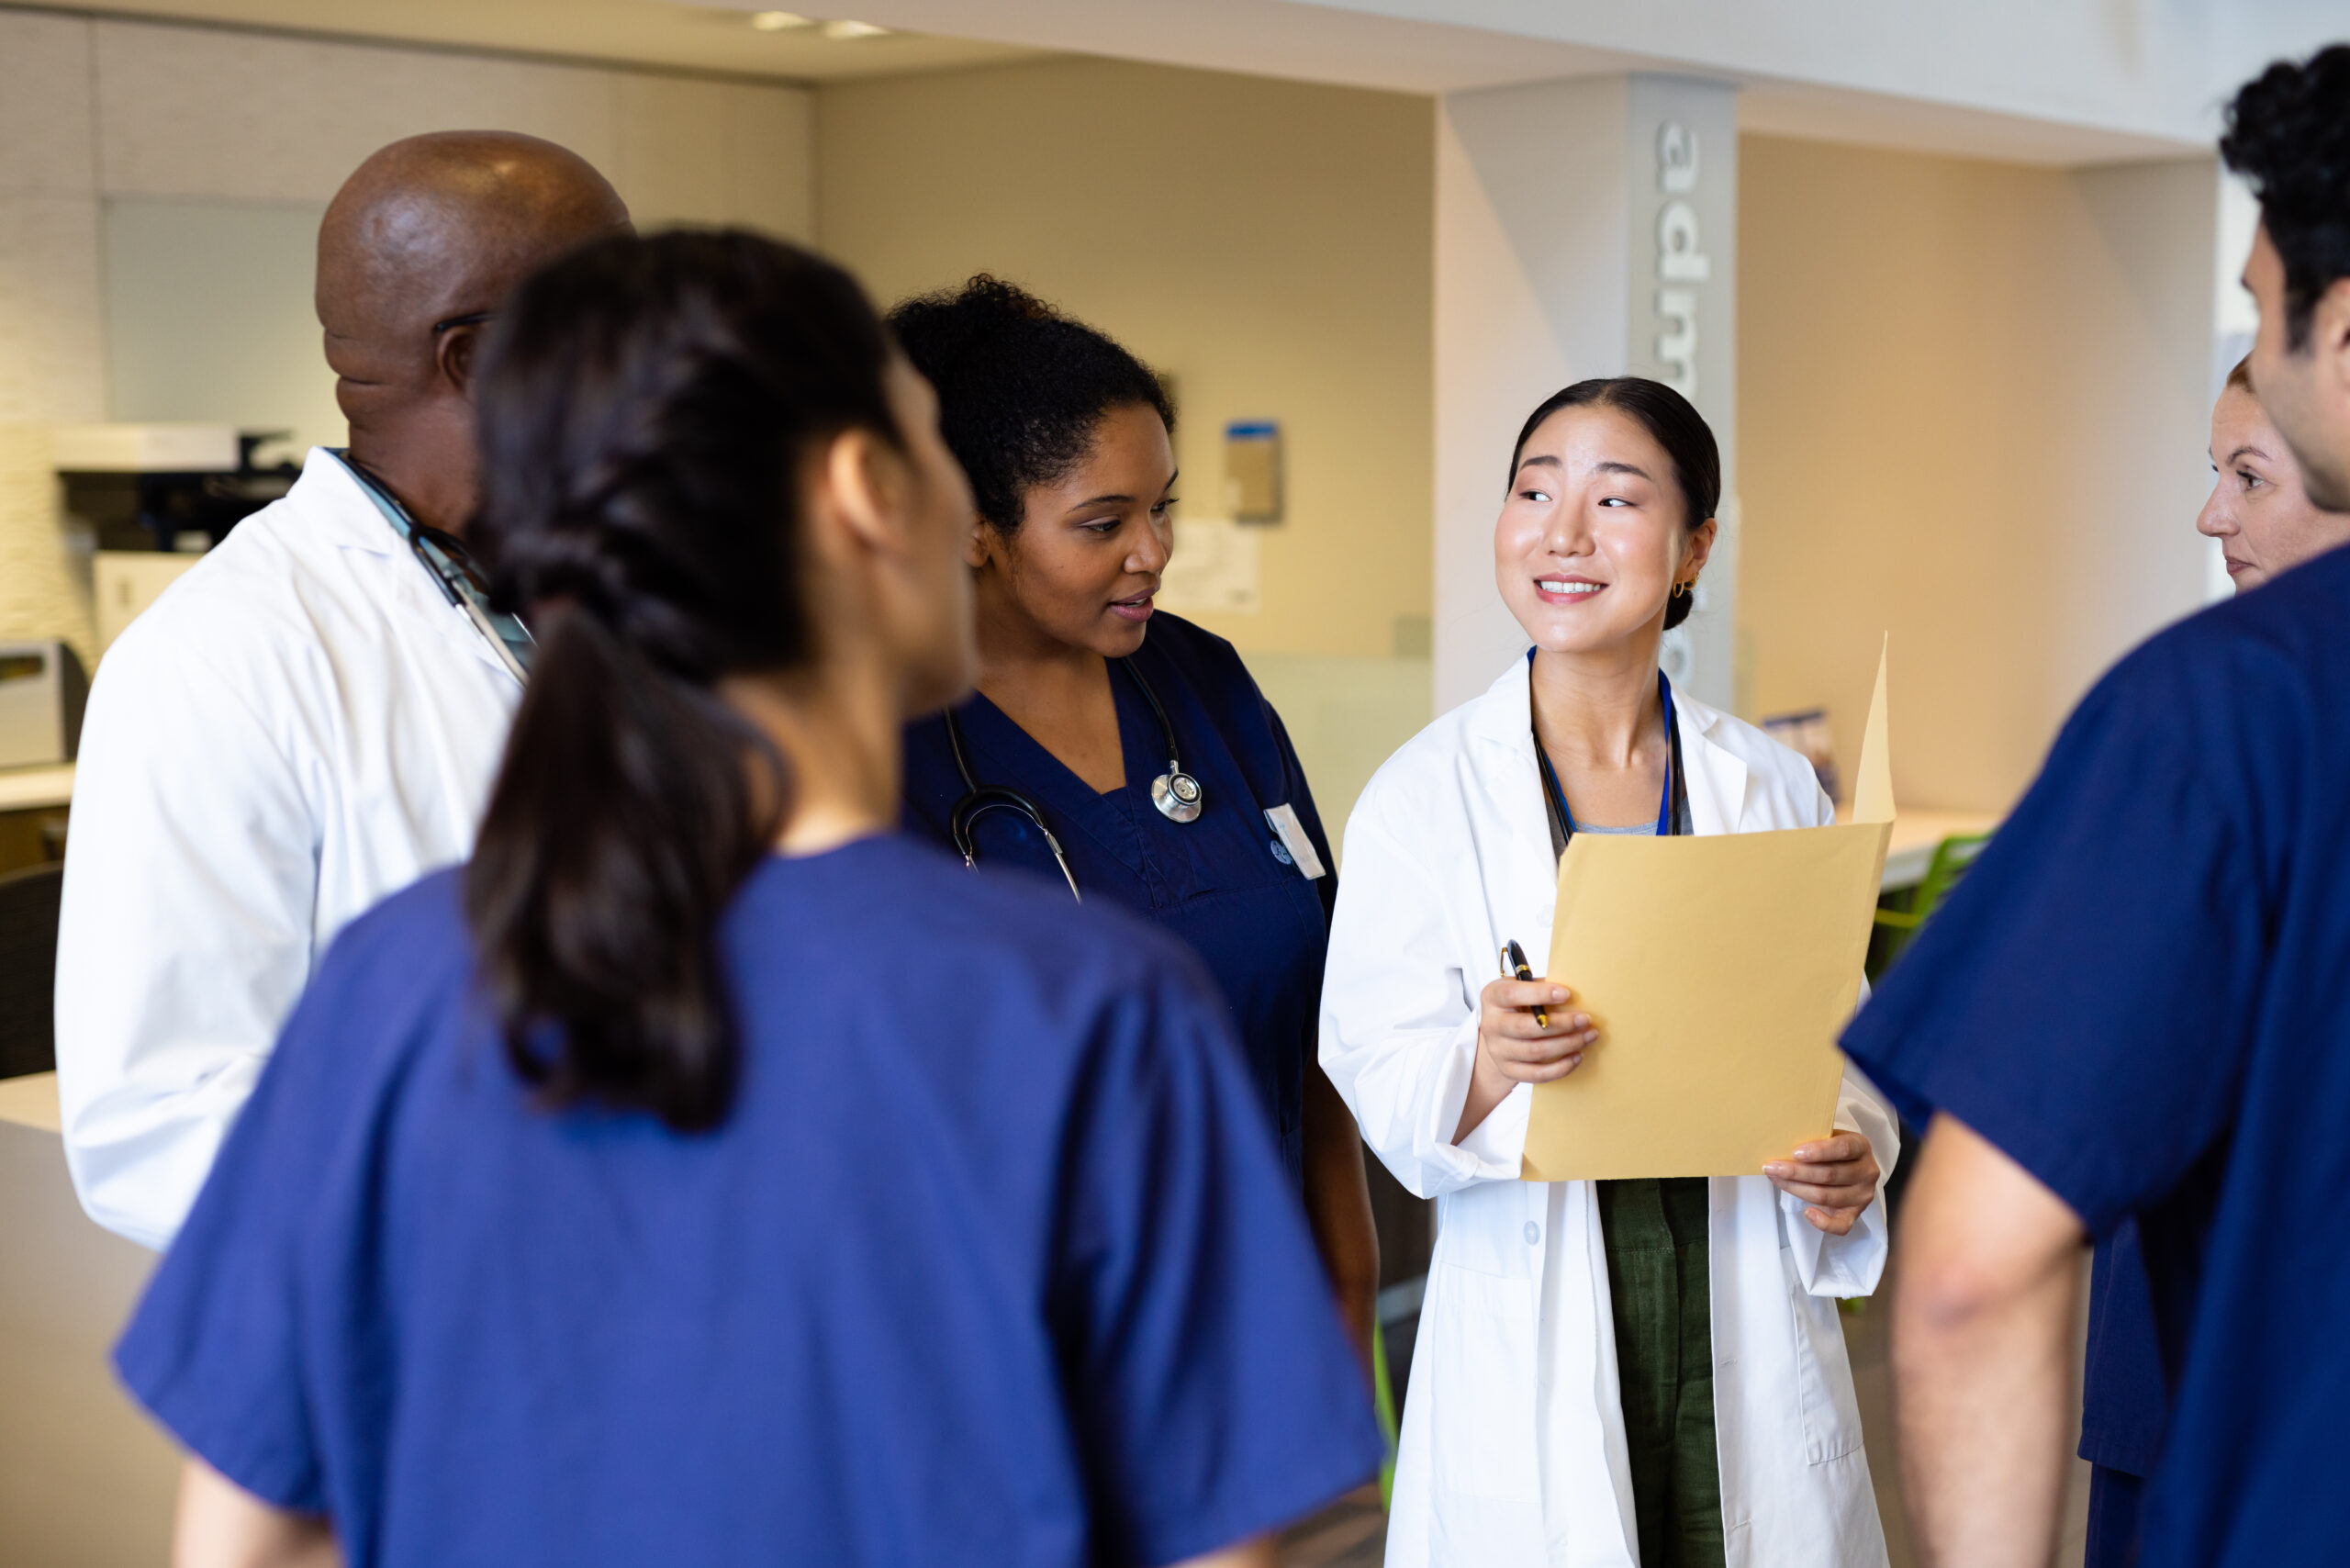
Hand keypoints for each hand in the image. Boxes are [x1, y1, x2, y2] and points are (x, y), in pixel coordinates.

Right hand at [1455, 975, 1594, 1142]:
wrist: (1501, 1031)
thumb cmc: (1520, 1003)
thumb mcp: (1524, 987)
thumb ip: (1543, 988)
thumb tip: (1577, 993)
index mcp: (1493, 997)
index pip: (1512, 994)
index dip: (1539, 994)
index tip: (1567, 994)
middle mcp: (1491, 1024)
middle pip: (1526, 1027)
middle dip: (1561, 1024)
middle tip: (1585, 1019)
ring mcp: (1498, 1050)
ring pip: (1536, 1051)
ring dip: (1567, 1044)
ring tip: (1589, 1036)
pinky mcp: (1508, 1070)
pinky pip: (1537, 1074)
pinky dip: (1561, 1067)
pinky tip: (1577, 1056)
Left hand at [1764, 1132, 1879, 1235]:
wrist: (1850, 1166)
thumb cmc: (1832, 1150)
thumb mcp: (1829, 1136)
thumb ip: (1814, 1137)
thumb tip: (1780, 1141)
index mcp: (1861, 1147)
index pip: (1843, 1149)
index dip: (1819, 1151)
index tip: (1795, 1152)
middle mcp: (1866, 1172)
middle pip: (1829, 1175)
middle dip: (1796, 1172)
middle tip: (1772, 1167)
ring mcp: (1862, 1195)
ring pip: (1826, 1196)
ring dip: (1796, 1189)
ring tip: (1775, 1180)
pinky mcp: (1855, 1214)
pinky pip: (1841, 1226)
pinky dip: (1823, 1222)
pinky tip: (1807, 1213)